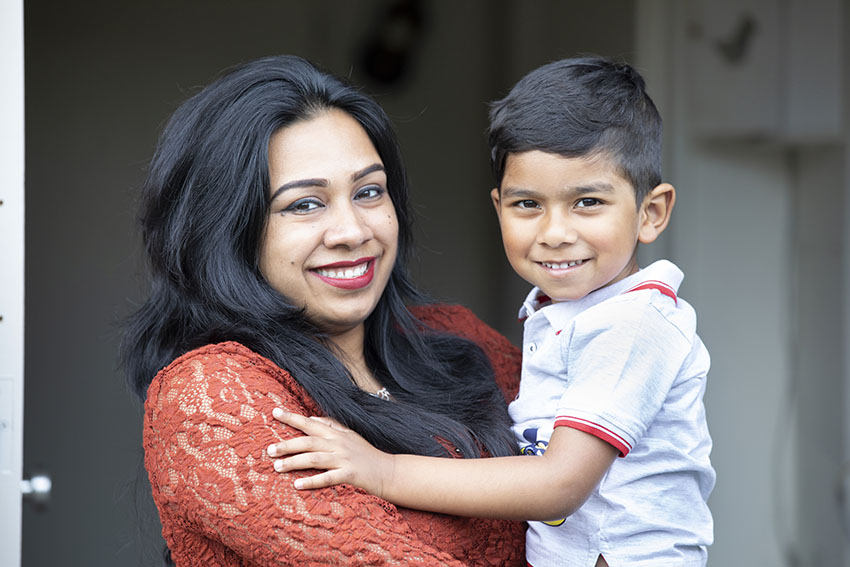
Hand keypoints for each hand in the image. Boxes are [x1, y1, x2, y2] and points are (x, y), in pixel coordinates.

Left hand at [268, 408, 394, 496]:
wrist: (388, 471)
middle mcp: (339, 443)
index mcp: (337, 433)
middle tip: (269, 450)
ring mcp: (344, 459)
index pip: (310, 423)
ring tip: (277, 466)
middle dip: (287, 444)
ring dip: (294, 462)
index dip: (292, 417)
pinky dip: (311, 481)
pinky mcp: (349, 475)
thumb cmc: (366, 453)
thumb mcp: (350, 435)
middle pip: (308, 441)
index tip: (274, 412)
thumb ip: (331, 425)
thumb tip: (311, 419)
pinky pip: (327, 478)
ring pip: (314, 458)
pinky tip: (297, 485)